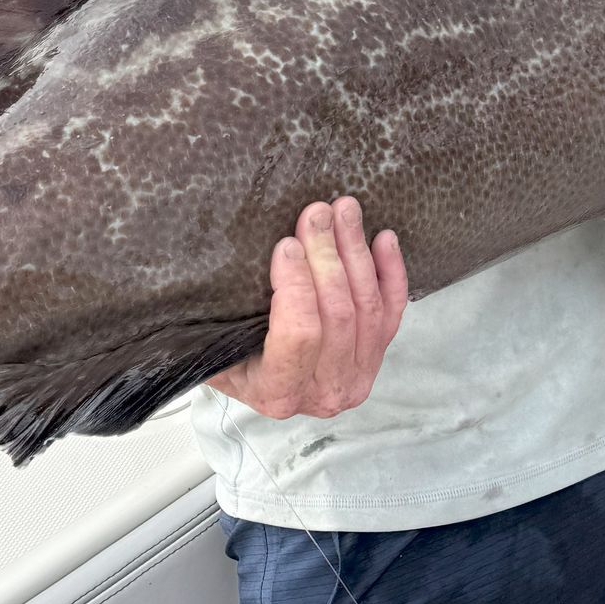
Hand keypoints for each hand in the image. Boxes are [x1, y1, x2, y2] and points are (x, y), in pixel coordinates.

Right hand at [209, 197, 407, 419]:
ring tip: (344, 211)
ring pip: (367, 308)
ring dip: (356, 253)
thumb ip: (216, 322)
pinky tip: (384, 239)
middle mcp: (323, 392)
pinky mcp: (377, 357)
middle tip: (316, 212)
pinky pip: (394, 312)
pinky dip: (392, 273)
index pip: (299, 335)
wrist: (262, 380)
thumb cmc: (231, 358)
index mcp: (277, 392)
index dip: (297, 286)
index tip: (287, 245)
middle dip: (327, 256)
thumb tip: (210, 267)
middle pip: (338, 315)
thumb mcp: (212, 348)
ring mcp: (357, 376)